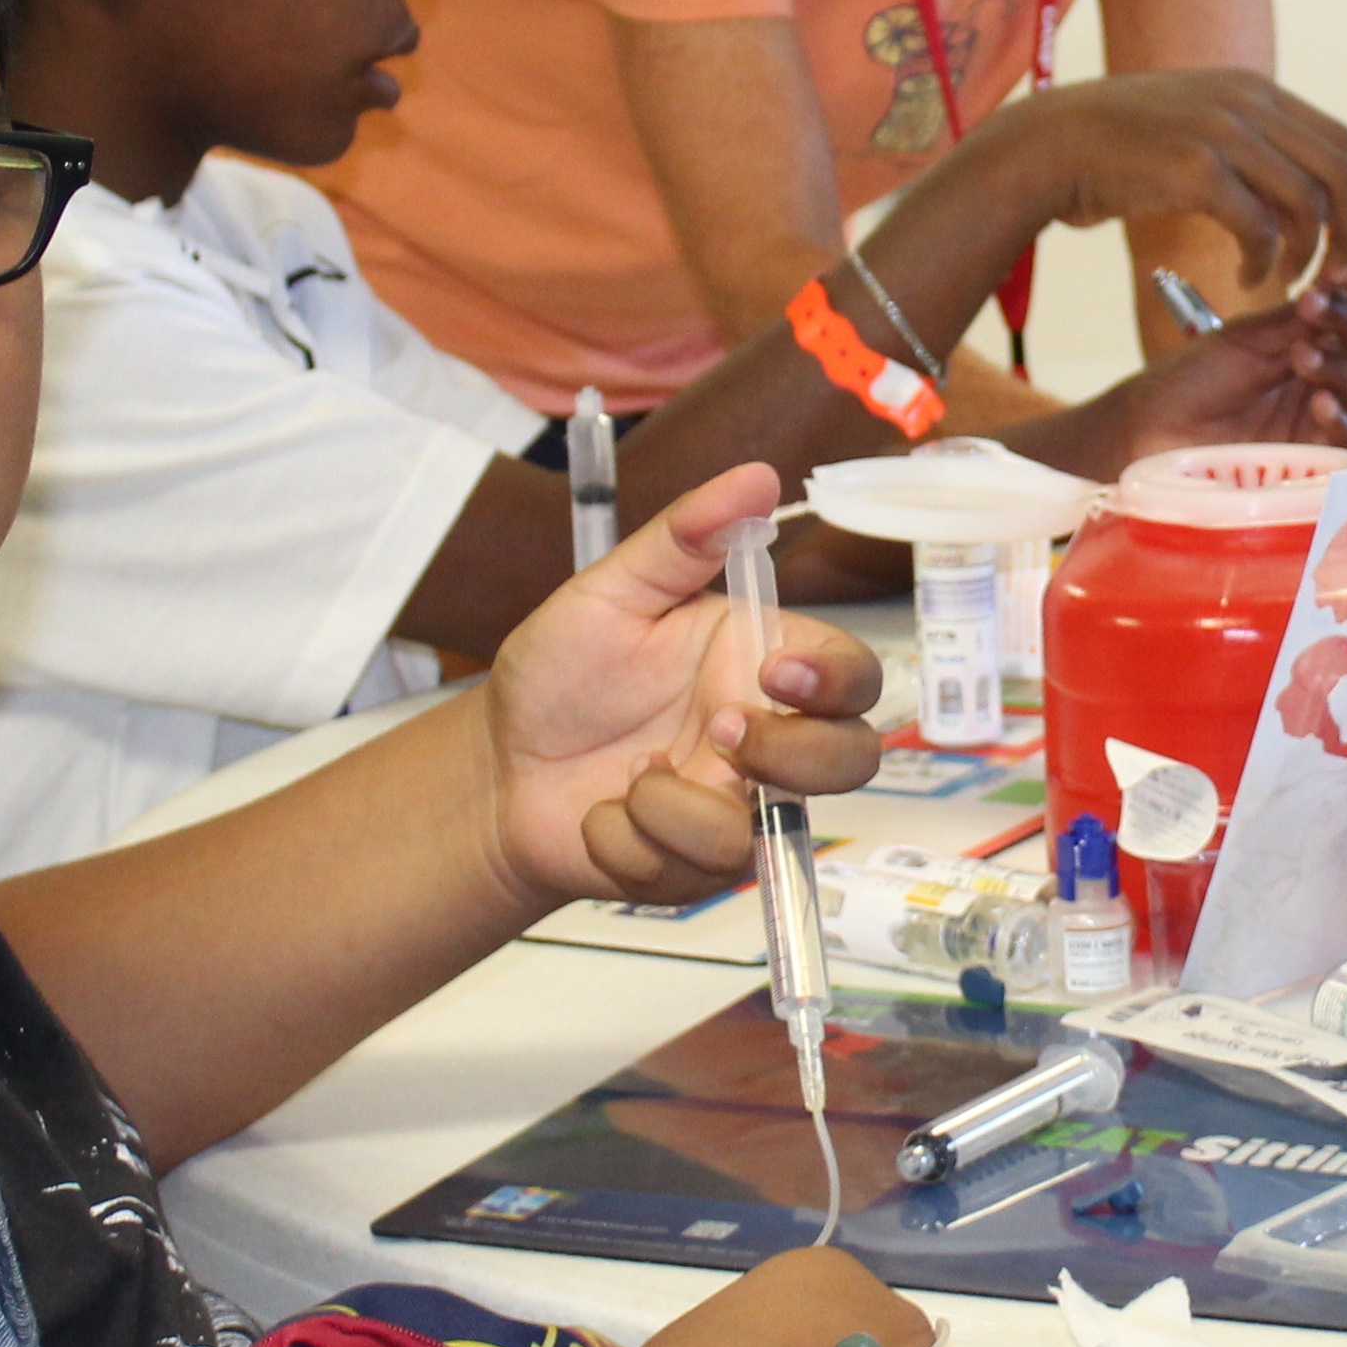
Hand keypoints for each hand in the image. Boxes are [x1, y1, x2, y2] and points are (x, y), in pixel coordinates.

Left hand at [475, 465, 881, 906]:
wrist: (495, 767)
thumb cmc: (559, 675)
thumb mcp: (611, 593)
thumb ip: (684, 539)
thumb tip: (757, 476)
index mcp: (758, 665)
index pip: (851, 676)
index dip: (837, 679)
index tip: (777, 672)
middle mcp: (764, 741)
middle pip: (850, 762)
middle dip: (792, 755)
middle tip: (718, 731)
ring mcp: (735, 810)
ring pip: (762, 833)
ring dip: (678, 806)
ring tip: (627, 776)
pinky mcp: (693, 870)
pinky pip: (690, 869)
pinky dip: (629, 839)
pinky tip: (599, 815)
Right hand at [977, 68, 1346, 291]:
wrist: (1048, 146)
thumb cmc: (1117, 147)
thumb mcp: (1194, 121)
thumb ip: (1245, 139)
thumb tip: (1292, 180)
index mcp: (1254, 90)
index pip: (1340, 140)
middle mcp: (1247, 102)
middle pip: (1338, 168)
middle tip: (1339, 270)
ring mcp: (1222, 132)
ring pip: (1306, 200)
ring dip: (1307, 251)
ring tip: (1290, 280)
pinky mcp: (1195, 169)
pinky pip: (1258, 226)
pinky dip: (1264, 261)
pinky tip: (1250, 279)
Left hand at [1075, 261, 1346, 468]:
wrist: (1149, 431)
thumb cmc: (1191, 382)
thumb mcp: (1242, 338)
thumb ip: (1294, 318)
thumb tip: (1339, 283)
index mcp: (1318, 342)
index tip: (1344, 271)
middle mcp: (1333, 383)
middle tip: (1311, 313)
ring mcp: (1327, 427)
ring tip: (1304, 360)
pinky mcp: (1319, 471)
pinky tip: (1320, 406)